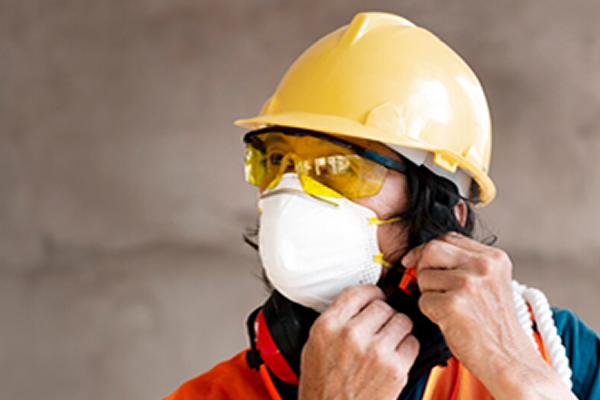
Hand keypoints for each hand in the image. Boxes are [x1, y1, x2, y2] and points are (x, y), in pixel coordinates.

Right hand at [298, 285, 418, 399]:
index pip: (357, 292)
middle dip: (384, 314)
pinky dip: (407, 348)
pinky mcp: (394, 369)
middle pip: (382, 305)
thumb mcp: (313, 347)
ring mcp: (375, 352)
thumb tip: (357, 305)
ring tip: (389, 341)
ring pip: (401, 320)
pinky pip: (412, 343)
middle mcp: (351, 335)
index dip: (371, 292)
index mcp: (328, 327)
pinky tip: (395, 356)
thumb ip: (335, 322)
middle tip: (381, 326)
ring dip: (398, 329)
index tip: (376, 295)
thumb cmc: (322, 389)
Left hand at [402, 233, 575, 399]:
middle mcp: (483, 266)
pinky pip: (423, 300)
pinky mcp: (454, 303)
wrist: (509, 359)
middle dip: (424, 267)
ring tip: (450, 308)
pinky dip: (430, 312)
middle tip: (433, 287)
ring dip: (429, 293)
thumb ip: (464, 264)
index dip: (428, 249)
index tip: (417, 260)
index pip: (448, 237)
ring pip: (424, 275)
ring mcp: (469, 283)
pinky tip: (449, 320)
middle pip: (431, 249)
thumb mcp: (490, 283)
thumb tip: (424, 252)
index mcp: (494, 258)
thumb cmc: (495, 326)